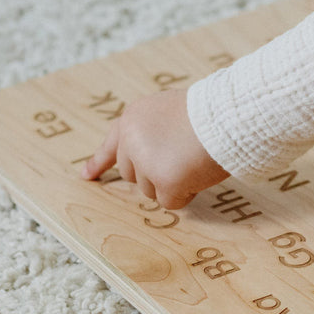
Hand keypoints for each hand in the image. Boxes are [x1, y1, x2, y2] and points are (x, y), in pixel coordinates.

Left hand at [81, 89, 229, 208]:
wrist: (226, 117)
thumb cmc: (210, 113)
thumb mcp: (171, 112)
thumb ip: (154, 131)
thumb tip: (153, 162)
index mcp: (133, 118)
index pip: (111, 145)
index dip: (99, 162)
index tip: (86, 176)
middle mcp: (132, 140)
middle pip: (132, 174)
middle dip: (154, 174)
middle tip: (181, 160)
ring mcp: (145, 161)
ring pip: (151, 190)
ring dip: (173, 183)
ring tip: (193, 161)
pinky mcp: (164, 181)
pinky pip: (171, 202)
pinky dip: (186, 194)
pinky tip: (198, 174)